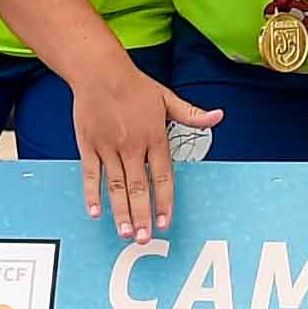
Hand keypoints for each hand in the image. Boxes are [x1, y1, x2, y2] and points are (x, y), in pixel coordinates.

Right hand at [74, 65, 214, 244]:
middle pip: (138, 187)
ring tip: (125, 232)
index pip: (162, 177)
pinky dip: (91, 194)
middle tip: (144, 238)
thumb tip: (218, 117)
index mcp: (154, 137)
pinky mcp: (89, 145)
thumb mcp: (167, 98)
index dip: (164, 201)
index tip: (165, 222)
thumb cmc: (134, 85)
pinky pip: (91, 174)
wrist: (99, 71)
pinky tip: (95, 213)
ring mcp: (109, 147)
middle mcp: (132, 146)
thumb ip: (192, 114)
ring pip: (115, 185)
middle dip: (142, 214)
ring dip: (120, 211)